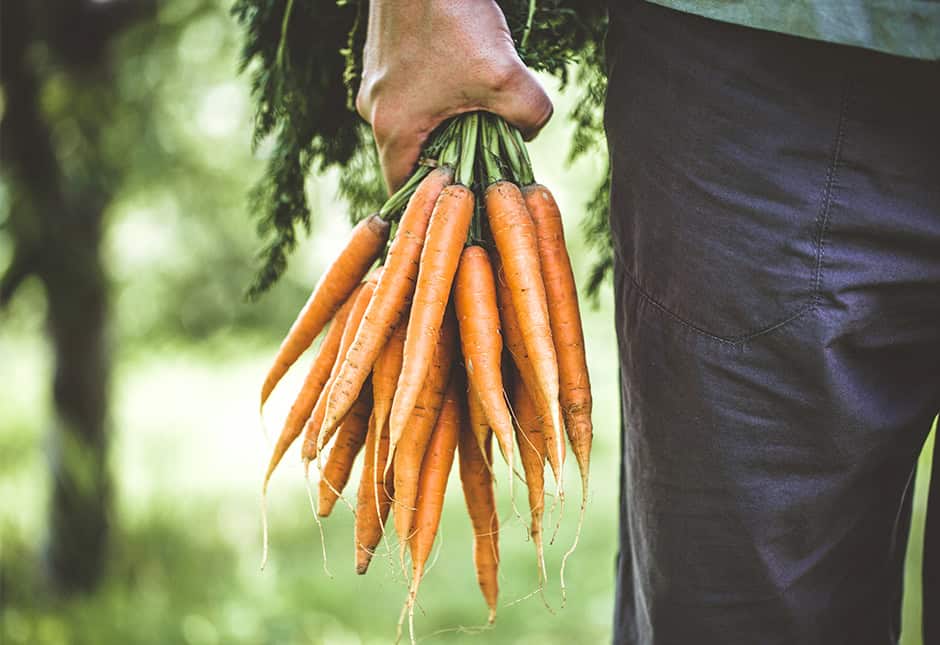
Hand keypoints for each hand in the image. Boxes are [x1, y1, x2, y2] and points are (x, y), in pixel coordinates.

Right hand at [356, 0, 552, 191]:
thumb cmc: (454, 16)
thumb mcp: (506, 76)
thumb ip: (528, 118)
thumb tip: (527, 132)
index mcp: (392, 130)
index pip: (409, 194)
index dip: (441, 205)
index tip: (472, 202)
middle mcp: (374, 112)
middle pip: (416, 159)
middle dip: (453, 162)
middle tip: (489, 156)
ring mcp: (376, 85)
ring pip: (417, 125)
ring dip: (449, 126)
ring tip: (482, 111)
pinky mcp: (385, 62)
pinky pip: (414, 96)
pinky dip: (441, 98)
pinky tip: (467, 76)